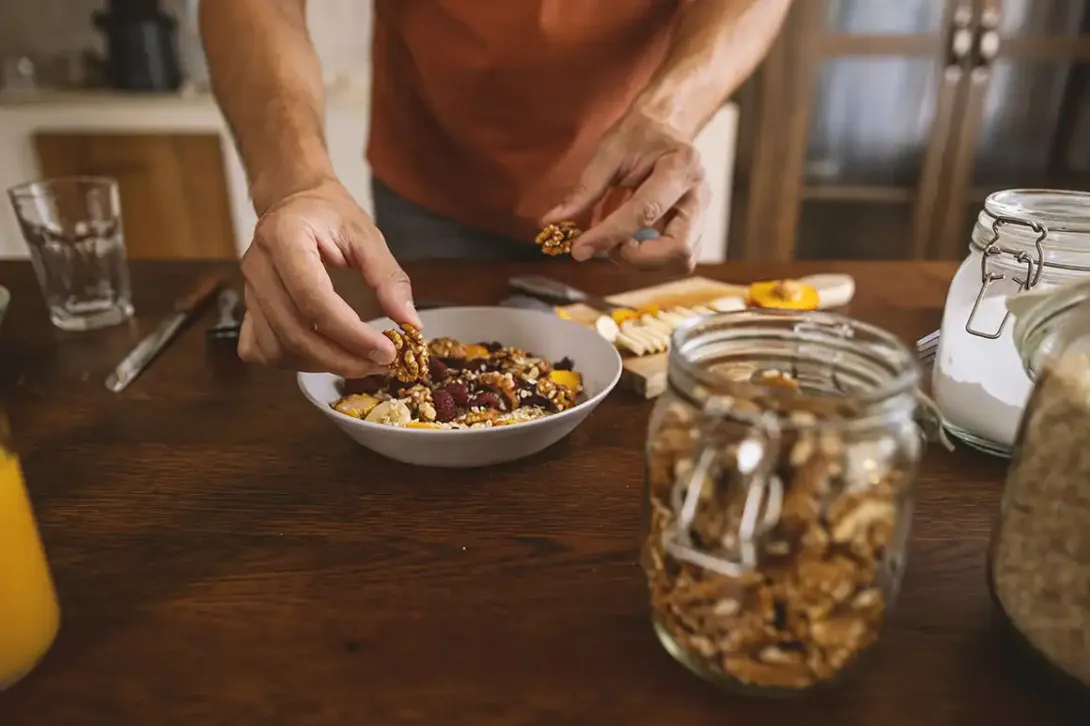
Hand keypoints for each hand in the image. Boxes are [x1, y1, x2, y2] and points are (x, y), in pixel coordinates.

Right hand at [238, 179, 420, 376]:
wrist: (293, 201)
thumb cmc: (329, 215)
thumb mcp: (366, 235)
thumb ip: (389, 277)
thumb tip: (411, 322)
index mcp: (283, 237)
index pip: (314, 299)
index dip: (351, 333)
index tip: (385, 350)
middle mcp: (258, 265)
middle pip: (294, 331)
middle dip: (341, 358)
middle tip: (380, 363)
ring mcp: (248, 290)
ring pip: (278, 347)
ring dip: (321, 364)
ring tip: (359, 361)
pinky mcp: (247, 308)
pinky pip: (261, 349)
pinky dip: (294, 361)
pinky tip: (323, 355)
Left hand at [541, 111, 708, 271]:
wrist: (667, 127)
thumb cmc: (638, 136)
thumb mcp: (608, 152)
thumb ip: (584, 189)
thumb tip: (551, 221)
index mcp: (680, 166)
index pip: (645, 212)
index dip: (610, 235)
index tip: (579, 249)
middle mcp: (699, 195)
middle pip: (678, 249)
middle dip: (637, 258)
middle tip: (610, 246)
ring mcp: (702, 215)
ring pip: (681, 261)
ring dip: (643, 262)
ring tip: (619, 241)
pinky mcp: (696, 230)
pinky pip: (677, 261)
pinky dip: (650, 260)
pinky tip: (632, 242)